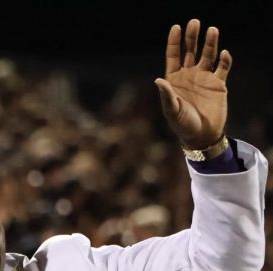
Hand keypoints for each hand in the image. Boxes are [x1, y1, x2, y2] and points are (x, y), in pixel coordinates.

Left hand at [155, 20, 230, 148]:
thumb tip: (158, 79)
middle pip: (190, 51)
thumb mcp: (172, 110)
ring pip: (208, 55)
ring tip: (212, 30)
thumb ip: (166, 95)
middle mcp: (189, 75)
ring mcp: (204, 78)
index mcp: (174, 79)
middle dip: (192, 37)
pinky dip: (224, 59)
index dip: (174, 41)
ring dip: (210, 43)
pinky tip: (224, 53)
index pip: (173, 56)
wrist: (201, 135)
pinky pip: (223, 67)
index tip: (177, 27)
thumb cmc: (182, 125)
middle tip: (195, 22)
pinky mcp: (219, 83)